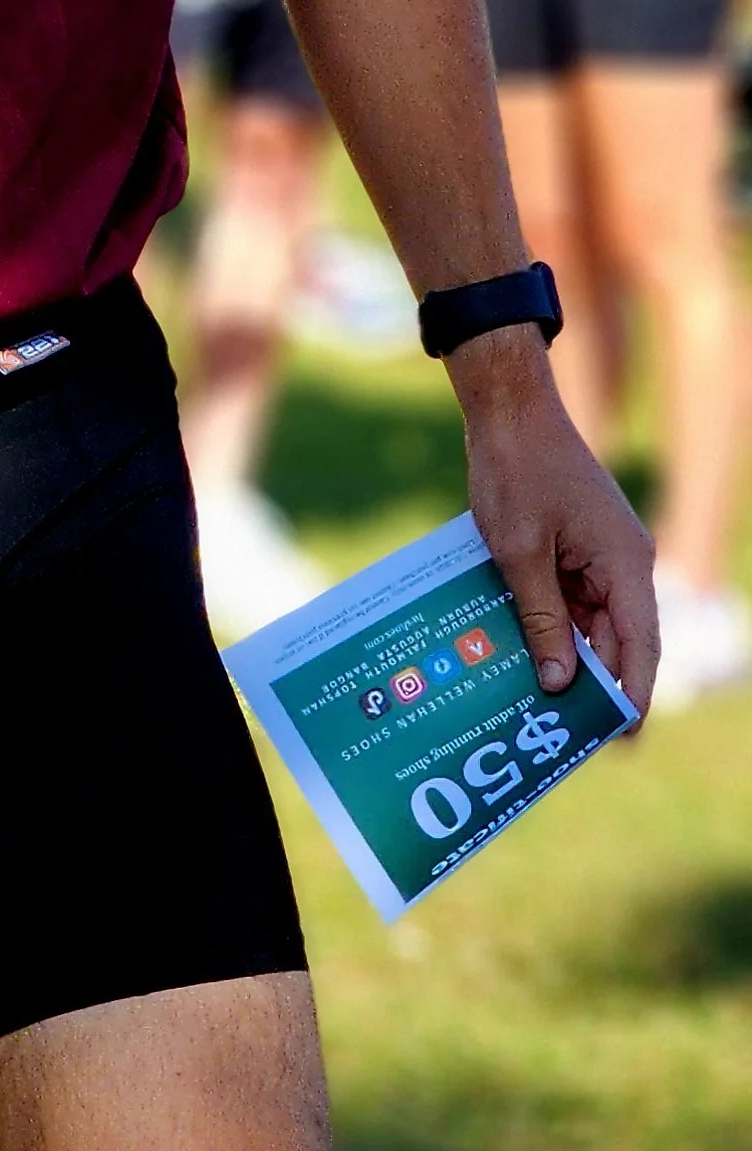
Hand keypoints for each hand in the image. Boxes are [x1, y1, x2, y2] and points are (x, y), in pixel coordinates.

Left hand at [454, 331, 657, 715]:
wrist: (508, 409)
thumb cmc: (516, 471)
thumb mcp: (520, 553)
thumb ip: (542, 620)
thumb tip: (561, 683)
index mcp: (626, 563)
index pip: (641, 645)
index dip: (631, 695)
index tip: (619, 740)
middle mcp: (624, 563)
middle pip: (620, 640)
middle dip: (596, 687)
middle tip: (567, 738)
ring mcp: (601, 555)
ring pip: (593, 624)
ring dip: (569, 659)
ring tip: (540, 709)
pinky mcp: (577, 548)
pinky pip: (572, 601)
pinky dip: (552, 628)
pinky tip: (526, 658)